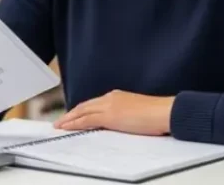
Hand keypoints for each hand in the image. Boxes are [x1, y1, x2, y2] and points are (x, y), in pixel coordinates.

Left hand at [53, 90, 174, 135]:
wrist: (165, 111)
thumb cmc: (157, 114)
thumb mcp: (137, 112)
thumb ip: (125, 115)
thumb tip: (119, 123)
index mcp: (117, 96)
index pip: (94, 103)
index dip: (81, 110)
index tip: (73, 115)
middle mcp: (110, 98)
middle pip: (85, 106)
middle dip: (71, 114)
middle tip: (60, 121)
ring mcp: (109, 105)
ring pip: (82, 111)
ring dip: (69, 118)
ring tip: (58, 125)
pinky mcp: (109, 116)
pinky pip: (87, 119)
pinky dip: (75, 123)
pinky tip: (67, 127)